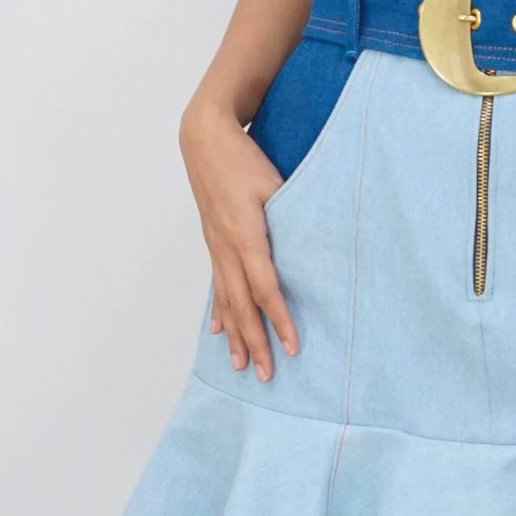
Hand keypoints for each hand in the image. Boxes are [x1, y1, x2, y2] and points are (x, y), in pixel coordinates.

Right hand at [177, 104, 298, 382]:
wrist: (204, 139)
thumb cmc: (243, 158)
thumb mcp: (273, 183)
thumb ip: (291, 215)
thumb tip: (311, 246)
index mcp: (246, 235)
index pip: (266, 288)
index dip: (280, 320)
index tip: (293, 347)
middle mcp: (227, 247)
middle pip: (243, 305)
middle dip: (256, 342)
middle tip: (267, 376)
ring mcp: (216, 246)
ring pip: (226, 300)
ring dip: (235, 336)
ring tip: (240, 366)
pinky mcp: (212, 240)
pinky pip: (216, 283)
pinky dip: (219, 310)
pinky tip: (218, 331)